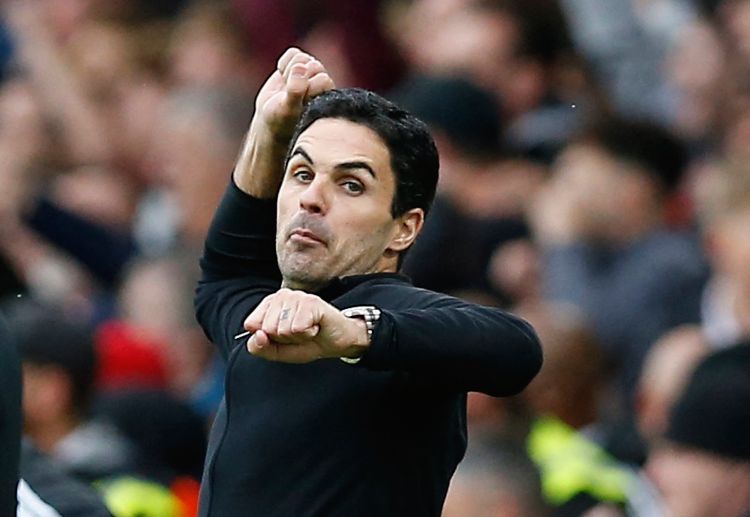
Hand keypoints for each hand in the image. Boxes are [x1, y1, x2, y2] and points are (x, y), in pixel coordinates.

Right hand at [233, 48, 334, 197]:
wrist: (270, 120)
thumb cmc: (281, 121)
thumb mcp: (287, 109)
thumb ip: (295, 90)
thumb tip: (300, 67)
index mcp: (326, 97)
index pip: (322, 79)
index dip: (306, 86)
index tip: (294, 99)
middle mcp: (321, 84)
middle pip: (313, 65)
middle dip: (298, 76)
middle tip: (288, 92)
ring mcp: (309, 75)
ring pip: (303, 58)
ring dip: (290, 69)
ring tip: (284, 85)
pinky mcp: (297, 67)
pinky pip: (293, 53)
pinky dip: (285, 62)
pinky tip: (281, 76)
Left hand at [241, 289, 368, 363]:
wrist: (337, 343)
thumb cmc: (307, 342)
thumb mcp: (277, 351)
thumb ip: (258, 347)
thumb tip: (258, 335)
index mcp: (269, 303)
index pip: (251, 324)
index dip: (268, 338)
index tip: (284, 336)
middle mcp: (281, 295)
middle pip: (267, 328)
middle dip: (283, 339)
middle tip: (299, 334)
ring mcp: (297, 296)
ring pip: (282, 329)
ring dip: (297, 337)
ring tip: (308, 330)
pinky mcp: (311, 302)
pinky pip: (298, 328)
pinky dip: (308, 334)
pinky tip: (316, 327)